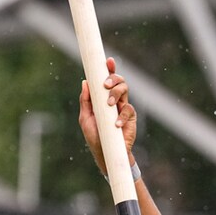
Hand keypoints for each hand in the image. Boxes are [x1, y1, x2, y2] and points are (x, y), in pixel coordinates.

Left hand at [79, 57, 136, 176]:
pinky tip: (116, 123)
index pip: (106, 81)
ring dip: (116, 93)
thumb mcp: (85, 118)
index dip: (109, 70)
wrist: (106, 153)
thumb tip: (85, 82)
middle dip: (113, 79)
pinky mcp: (131, 118)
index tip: (108, 61)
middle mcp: (114, 100)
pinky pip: (129, 110)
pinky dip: (122, 115)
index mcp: (102, 99)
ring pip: (125, 90)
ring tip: (109, 104)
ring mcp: (123, 108)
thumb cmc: (95, 136)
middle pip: (119, 81)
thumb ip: (85, 101)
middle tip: (105, 85)